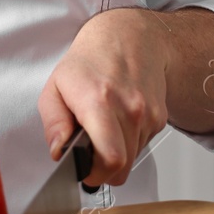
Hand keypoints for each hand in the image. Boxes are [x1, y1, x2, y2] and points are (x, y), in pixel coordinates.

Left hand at [36, 8, 174, 187]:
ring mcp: (148, 114)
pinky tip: (118, 123)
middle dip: (103, 171)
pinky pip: (142, 146)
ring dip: (116, 156)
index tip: (83, 171)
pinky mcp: (159, 118)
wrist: (129, 38)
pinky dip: (128, 144)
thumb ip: (53, 124)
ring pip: (132, 160)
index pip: (111, 159)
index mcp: (99, 101)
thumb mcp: (55, 87)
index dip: (95, 175)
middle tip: (89, 158)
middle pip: (122, 168)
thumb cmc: (89, 62)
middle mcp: (129, 108)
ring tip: (103, 131)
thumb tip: (58, 151)